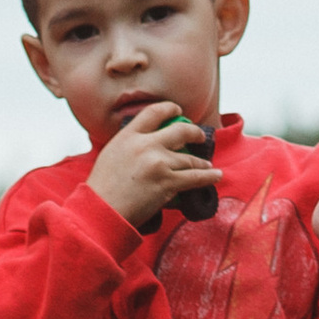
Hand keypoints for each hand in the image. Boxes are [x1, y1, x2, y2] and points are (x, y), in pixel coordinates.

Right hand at [89, 99, 215, 230]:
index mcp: (129, 135)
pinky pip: (195, 178)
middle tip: (200, 136)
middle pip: (180, 131)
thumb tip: (145, 141)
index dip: (170, 109)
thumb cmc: (102, 187)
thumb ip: (129, 144)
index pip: (154, 113)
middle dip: (195, 132)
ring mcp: (158, 163)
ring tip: (207, 165)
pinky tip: (216, 175)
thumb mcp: (111, 154)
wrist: (102, 210)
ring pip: (189, 158)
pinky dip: (209, 176)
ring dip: (201, 162)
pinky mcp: (168, 183)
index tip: (178, 111)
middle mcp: (146, 145)